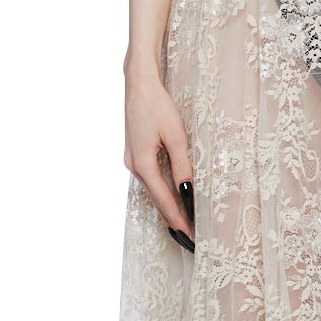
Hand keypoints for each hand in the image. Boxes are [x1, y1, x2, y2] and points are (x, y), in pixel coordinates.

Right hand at [124, 66, 194, 249]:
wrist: (138, 84)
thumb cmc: (158, 106)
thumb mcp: (175, 135)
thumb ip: (182, 165)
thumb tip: (188, 190)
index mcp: (143, 163)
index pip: (163, 198)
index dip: (176, 217)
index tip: (187, 233)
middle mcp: (133, 165)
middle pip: (155, 197)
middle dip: (171, 217)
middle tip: (187, 236)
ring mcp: (131, 160)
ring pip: (152, 189)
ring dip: (166, 205)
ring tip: (181, 222)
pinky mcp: (134, 153)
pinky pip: (149, 178)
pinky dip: (161, 190)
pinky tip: (170, 197)